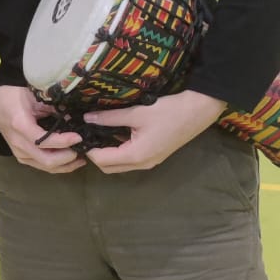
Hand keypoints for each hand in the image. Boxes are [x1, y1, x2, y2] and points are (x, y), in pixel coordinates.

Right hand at [0, 84, 84, 172]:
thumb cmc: (14, 99)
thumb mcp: (33, 97)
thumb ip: (53, 107)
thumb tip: (74, 117)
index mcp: (20, 126)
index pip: (44, 141)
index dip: (63, 141)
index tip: (78, 137)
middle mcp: (19, 145)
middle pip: (47, 160)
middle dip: (68, 158)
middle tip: (83, 149)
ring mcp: (20, 154)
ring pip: (47, 167)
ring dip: (66, 165)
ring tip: (81, 157)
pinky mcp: (23, 159)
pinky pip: (43, 166)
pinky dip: (59, 165)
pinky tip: (71, 160)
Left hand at [83, 88, 226, 173]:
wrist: (198, 111)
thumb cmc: (168, 111)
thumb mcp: (137, 113)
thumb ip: (110, 117)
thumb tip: (87, 118)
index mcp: (136, 156)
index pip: (102, 161)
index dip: (88, 149)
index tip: (81, 134)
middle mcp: (142, 165)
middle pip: (109, 167)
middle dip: (96, 154)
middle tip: (88, 134)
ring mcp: (150, 163)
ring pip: (120, 165)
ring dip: (108, 153)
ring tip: (98, 133)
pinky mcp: (155, 157)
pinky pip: (131, 159)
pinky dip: (120, 150)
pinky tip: (116, 133)